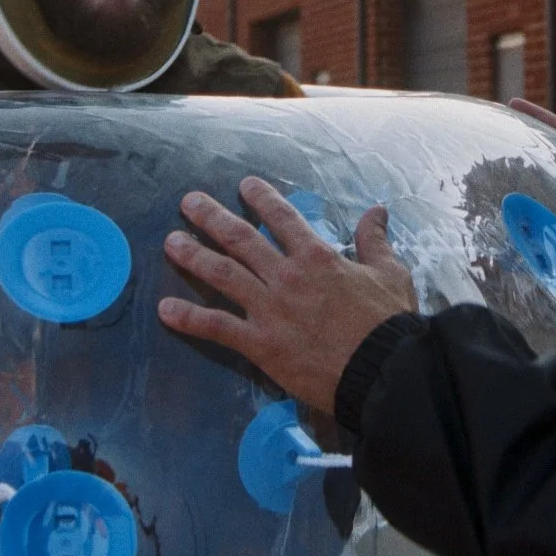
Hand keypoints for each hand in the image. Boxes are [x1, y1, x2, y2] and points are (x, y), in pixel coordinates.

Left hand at [158, 176, 417, 413]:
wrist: (381, 370)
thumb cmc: (388, 322)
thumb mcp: (390, 273)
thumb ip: (375, 241)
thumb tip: (377, 211)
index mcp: (317, 256)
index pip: (283, 217)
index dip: (262, 197)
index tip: (244, 185)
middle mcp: (286, 276)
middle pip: (240, 238)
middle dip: (211, 217)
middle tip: (188, 202)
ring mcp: (269, 309)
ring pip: (222, 274)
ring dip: (193, 256)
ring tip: (171, 242)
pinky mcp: (259, 343)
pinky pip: (217, 326)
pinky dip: (189, 318)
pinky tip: (165, 310)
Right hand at [508, 98, 555, 219]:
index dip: (536, 116)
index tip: (514, 103)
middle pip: (549, 148)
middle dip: (525, 138)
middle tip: (498, 129)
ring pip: (548, 173)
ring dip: (527, 168)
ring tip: (502, 163)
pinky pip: (553, 200)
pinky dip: (537, 198)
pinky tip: (522, 204)